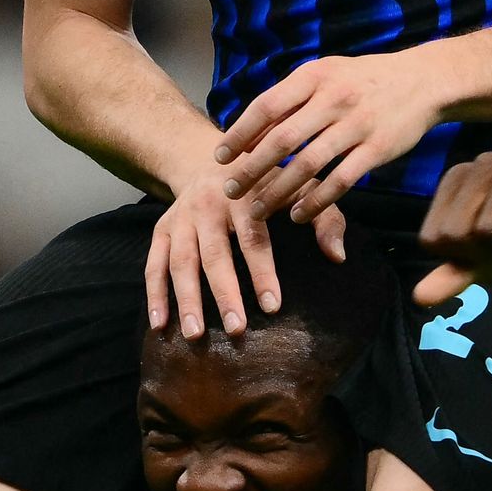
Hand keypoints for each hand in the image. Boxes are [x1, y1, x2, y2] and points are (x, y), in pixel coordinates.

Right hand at [146, 164, 347, 339]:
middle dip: (224, 293)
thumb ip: (324, 217)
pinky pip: (153, 263)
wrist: (209, 156)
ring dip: (186, 299)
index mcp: (245, 194)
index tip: (272, 306)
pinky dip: (154, 294)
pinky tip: (159, 324)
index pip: (253, 237)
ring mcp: (181, 218)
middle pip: (214, 254)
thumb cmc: (265, 180)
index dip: (262, 272)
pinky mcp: (162, 229)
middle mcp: (208, 205)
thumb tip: (337, 256)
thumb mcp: (299, 185)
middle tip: (236, 329)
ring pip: (180, 261)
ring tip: (195, 334)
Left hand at [210, 54, 446, 223]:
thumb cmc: (363, 79)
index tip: (220, 157)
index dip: (239, 134)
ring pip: (308, 164)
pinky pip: (340, 181)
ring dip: (278, 191)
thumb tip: (250, 130)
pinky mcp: (378, 149)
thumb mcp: (325, 74)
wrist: (422, 81)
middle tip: (230, 190)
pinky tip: (298, 215)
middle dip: (251, 168)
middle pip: (282, 139)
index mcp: (314, 77)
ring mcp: (357, 124)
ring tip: (258, 210)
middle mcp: (333, 98)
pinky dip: (316, 201)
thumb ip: (291, 98)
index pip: (266, 107)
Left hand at [411, 152, 491, 305]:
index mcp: (459, 176)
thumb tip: (419, 298)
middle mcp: (485, 162)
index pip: (435, 237)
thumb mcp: (484, 263)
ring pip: (489, 225)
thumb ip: (451, 275)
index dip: (463, 255)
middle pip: (458, 232)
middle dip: (485, 250)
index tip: (487, 246)